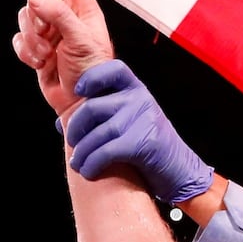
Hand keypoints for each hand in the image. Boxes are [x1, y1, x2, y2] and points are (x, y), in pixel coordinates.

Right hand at [12, 0, 116, 117]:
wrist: (82, 104)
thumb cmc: (93, 72)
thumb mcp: (81, 40)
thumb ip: (59, 15)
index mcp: (82, 8)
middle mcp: (64, 15)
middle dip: (37, 17)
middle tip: (50, 39)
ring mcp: (48, 31)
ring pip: (24, 17)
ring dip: (31, 39)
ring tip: (47, 56)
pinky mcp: (35, 48)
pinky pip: (18, 39)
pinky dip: (24, 51)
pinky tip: (38, 63)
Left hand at [62, 61, 215, 204]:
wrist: (181, 171)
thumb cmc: (149, 148)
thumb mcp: (130, 122)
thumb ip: (101, 117)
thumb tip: (62, 123)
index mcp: (136, 90)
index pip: (113, 69)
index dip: (92, 77)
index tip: (79, 92)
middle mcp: (140, 100)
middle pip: (93, 107)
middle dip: (76, 128)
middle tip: (72, 144)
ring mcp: (143, 120)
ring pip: (98, 133)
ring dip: (82, 153)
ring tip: (78, 164)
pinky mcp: (143, 143)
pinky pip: (106, 152)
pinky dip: (92, 164)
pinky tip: (89, 171)